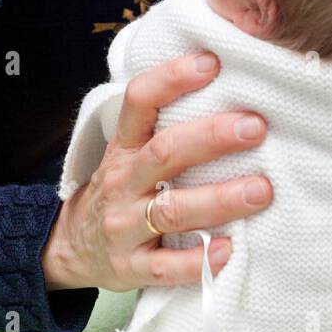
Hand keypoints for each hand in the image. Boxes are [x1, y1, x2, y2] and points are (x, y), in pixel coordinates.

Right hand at [42, 52, 271, 291]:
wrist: (71, 248)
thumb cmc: (119, 190)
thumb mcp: (127, 152)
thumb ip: (165, 127)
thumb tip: (229, 89)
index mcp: (123, 147)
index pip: (139, 102)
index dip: (171, 78)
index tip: (211, 62)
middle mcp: (122, 182)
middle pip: (164, 152)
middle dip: (211, 137)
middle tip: (255, 127)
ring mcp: (125, 227)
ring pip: (172, 210)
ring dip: (219, 199)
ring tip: (261, 190)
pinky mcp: (132, 268)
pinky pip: (166, 267)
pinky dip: (198, 260)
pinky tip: (229, 250)